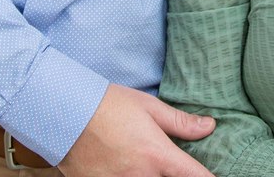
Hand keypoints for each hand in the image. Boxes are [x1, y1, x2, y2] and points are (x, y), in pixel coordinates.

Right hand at [58, 83, 214, 176]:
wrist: (64, 112)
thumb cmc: (107, 105)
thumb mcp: (148, 107)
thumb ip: (180, 122)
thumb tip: (209, 126)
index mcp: (157, 155)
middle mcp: (141, 176)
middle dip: (173, 175)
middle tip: (167, 163)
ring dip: (149, 176)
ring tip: (141, 162)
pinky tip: (123, 167)